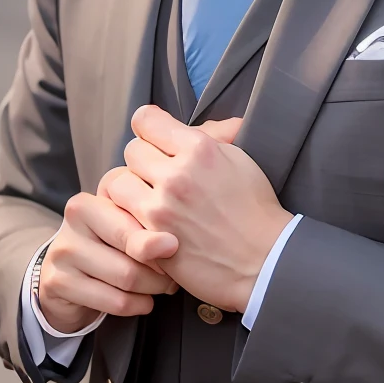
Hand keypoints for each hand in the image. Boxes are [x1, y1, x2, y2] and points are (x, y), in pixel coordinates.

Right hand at [34, 190, 179, 333]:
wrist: (66, 280)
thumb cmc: (105, 250)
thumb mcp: (124, 230)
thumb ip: (145, 229)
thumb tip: (172, 244)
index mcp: (90, 201)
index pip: (137, 219)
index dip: (163, 240)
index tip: (174, 249)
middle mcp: (72, 220)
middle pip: (135, 248)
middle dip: (161, 267)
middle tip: (171, 275)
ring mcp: (62, 252)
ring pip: (128, 277)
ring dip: (153, 288)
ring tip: (158, 287)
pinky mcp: (59, 282)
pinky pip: (116, 301)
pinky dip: (138, 305)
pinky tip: (142, 301)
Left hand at [99, 106, 292, 314]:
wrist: (265, 262)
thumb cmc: (256, 211)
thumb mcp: (240, 161)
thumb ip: (212, 137)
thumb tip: (197, 124)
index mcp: (200, 149)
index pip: (146, 120)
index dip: (150, 129)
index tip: (156, 141)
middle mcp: (176, 174)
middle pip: (131, 150)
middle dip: (144, 161)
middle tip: (158, 177)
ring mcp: (161, 207)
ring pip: (117, 183)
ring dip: (131, 190)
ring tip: (148, 201)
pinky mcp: (151, 238)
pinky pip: (120, 216)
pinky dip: (130, 218)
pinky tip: (146, 223)